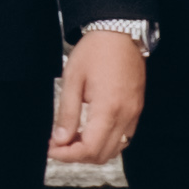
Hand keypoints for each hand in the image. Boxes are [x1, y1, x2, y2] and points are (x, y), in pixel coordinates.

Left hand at [50, 29, 145, 165]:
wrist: (119, 32)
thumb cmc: (95, 51)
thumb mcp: (72, 80)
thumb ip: (66, 114)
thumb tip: (59, 140)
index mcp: (108, 108)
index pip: (89, 148)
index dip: (67, 155)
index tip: (51, 150)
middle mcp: (125, 114)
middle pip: (102, 154)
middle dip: (78, 156)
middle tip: (58, 146)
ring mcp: (134, 113)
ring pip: (115, 149)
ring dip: (93, 151)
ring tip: (72, 140)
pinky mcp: (137, 109)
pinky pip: (124, 137)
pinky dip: (107, 142)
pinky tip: (90, 132)